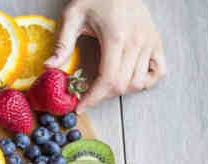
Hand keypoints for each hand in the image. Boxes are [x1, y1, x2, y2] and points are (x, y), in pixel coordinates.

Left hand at [44, 0, 165, 111]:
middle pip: (122, 85)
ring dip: (121, 90)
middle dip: (103, 95)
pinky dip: (145, 81)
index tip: (81, 106)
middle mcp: (136, 42)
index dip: (93, 98)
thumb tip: (49, 67)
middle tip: (89, 93)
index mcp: (116, 37)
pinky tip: (130, 79)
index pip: (107, 80)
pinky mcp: (156, 42)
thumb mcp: (73, 15)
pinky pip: (158, 72)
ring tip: (106, 84)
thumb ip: (63, 43)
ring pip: (138, 83)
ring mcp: (149, 43)